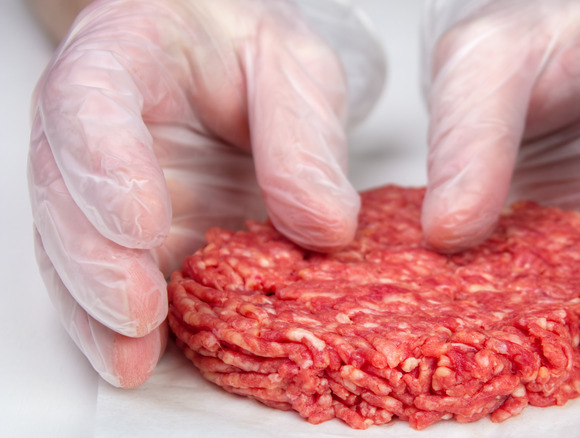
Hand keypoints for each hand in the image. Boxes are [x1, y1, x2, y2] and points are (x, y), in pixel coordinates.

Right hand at [28, 0, 383, 386]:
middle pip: (63, 191)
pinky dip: (120, 325)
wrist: (232, 60)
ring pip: (73, 248)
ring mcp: (101, 185)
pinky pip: (109, 278)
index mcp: (123, 56)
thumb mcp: (295, 70)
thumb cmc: (249, 49)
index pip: (90, 103)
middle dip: (95, 260)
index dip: (106, 164)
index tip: (143, 222)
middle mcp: (91, 126)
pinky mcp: (125, 234)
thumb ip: (303, 137)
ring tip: (133, 356)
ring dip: (98, 310)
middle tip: (138, 310)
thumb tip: (324, 226)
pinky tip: (141, 356)